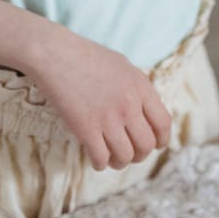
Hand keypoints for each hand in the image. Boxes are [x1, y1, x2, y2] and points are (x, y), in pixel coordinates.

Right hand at [29, 27, 171, 170]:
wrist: (55, 53)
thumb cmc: (86, 57)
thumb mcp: (121, 65)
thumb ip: (137, 88)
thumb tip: (147, 113)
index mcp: (140, 86)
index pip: (163, 123)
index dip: (161, 140)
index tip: (154, 145)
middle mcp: (128, 103)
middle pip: (146, 145)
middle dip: (139, 155)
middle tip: (128, 153)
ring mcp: (108, 117)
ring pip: (125, 157)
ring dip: (119, 162)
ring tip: (111, 157)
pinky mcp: (86, 128)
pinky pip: (101, 159)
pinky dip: (100, 163)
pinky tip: (94, 157)